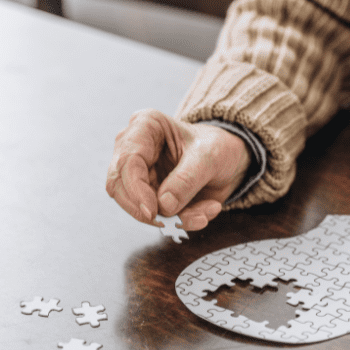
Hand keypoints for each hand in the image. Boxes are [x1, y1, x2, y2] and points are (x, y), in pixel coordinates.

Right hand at [106, 109, 250, 230]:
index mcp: (145, 126)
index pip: (127, 161)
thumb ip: (187, 179)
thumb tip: (164, 204)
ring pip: (136, 206)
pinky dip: (180, 221)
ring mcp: (140, 174)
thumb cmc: (217, 146)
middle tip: (168, 222)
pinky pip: (157, 216)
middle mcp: (135, 149)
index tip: (153, 211)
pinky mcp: (150, 194)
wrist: (229, 158)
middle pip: (119, 186)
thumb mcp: (209, 157)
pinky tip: (204, 213)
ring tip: (202, 214)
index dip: (136, 190)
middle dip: (144, 209)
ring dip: (170, 218)